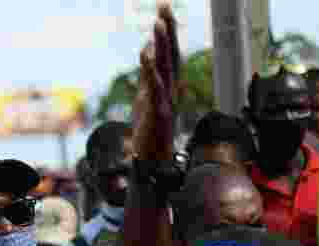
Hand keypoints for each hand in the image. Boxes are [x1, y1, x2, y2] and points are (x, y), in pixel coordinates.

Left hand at [132, 3, 177, 161]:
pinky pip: (155, 89)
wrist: (152, 158)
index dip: (168, 31)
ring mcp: (166, 100)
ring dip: (163, 45)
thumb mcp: (146, 95)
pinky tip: (147, 55)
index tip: (163, 9)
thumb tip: (148, 49)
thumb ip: (148, 73)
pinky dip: (151, 71)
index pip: (169, 52)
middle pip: (171, 55)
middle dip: (168, 31)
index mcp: (167, 84)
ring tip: (158, 24)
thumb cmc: (150, 128)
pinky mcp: (159, 112)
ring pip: (166, 68)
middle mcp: (170, 89)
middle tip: (164, 7)